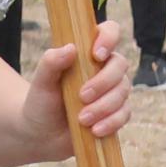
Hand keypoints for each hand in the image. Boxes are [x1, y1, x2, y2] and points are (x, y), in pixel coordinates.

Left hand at [16, 21, 131, 157]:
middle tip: (82, 96)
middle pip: (120, 65)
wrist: (42, 135)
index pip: (109, 32)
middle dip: (103, 82)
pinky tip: (95, 130)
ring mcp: (113, 91)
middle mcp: (105, 69)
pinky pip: (124, 114)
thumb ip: (51, 62)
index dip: (109, 38)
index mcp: (88, 53)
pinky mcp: (117, 113)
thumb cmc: (41, 103)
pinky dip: (111, 122)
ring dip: (104, 106)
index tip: (96, 55)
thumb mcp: (41, 82)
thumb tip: (70, 48)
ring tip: (82, 119)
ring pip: (123, 91)